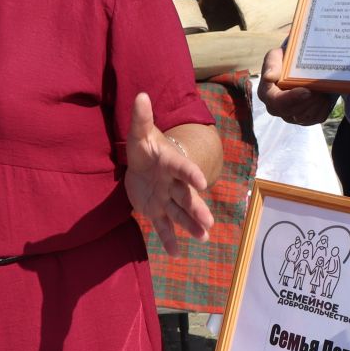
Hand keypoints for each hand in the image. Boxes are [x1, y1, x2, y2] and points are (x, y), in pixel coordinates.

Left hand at [124, 91, 213, 255]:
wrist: (146, 163)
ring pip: (180, 214)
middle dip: (196, 209)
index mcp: (170, 163)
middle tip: (209, 223)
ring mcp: (167, 199)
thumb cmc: (146, 147)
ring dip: (191, 226)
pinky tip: (177, 254)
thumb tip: (140, 96)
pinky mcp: (158, 211)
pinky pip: (164, 227)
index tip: (202, 182)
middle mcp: (173, 183)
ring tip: (205, 238)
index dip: (191, 174)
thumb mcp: (140, 133)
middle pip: (186, 197)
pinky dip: (169, 240)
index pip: (182, 168)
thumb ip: (141, 118)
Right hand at [258, 43, 336, 125]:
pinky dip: (323, 108)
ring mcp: (291, 116)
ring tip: (322, 89)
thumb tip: (269, 76)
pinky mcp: (305, 119)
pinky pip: (316, 118)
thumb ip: (271, 63)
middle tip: (320, 88)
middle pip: (293, 112)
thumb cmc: (285, 59)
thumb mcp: (276, 55)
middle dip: (308, 101)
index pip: (277, 102)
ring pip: (305, 117)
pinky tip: (325, 96)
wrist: (300, 64)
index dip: (292, 98)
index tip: (306, 91)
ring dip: (317, 104)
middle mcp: (276, 108)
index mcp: (266, 94)